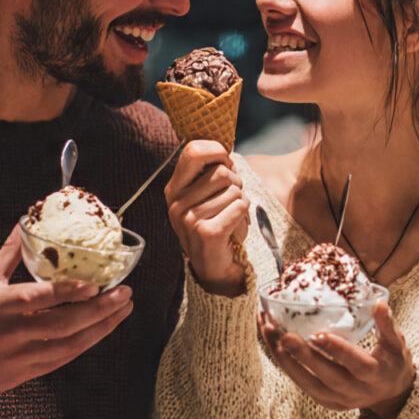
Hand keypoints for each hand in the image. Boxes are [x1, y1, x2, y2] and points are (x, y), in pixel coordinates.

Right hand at [0, 224, 134, 401]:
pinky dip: (85, 343)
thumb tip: (25, 222)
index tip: (94, 283)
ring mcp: (17, 358)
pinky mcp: (24, 374)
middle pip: (61, 325)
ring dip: (100, 328)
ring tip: (122, 309)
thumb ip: (10, 253)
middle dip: (98, 310)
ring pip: (68, 346)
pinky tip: (102, 328)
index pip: (36, 299)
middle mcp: (7, 334)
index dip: (67, 293)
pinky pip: (62, 359)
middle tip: (124, 294)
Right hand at [164, 140, 249, 296]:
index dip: (216, 150)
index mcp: (174, 189)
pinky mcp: (207, 233)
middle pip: (221, 171)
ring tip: (231, 217)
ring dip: (241, 202)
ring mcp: (189, 219)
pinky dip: (245, 215)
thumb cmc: (215, 225)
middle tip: (232, 198)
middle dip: (236, 183)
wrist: (214, 269)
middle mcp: (177, 203)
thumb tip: (223, 149)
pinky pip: (239, 207)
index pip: (193, 151)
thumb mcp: (204, 197)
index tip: (226, 160)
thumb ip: (210, 172)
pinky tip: (235, 228)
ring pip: (234, 191)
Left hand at [258, 299, 414, 416]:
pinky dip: (283, 363)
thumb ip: (387, 325)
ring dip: (286, 359)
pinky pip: (300, 383)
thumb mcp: (396, 343)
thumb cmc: (392, 361)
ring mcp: (338, 400)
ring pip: (307, 383)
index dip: (337, 351)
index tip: (317, 334)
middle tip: (284, 336)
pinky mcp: (324, 401)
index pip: (357, 365)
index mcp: (376, 376)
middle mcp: (356, 393)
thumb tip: (379, 302)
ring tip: (269, 333)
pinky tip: (270, 341)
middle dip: (304, 357)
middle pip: (327, 377)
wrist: (391, 393)